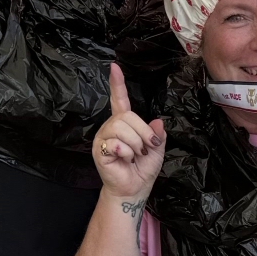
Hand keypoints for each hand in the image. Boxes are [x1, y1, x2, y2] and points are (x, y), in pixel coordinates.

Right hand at [92, 64, 165, 198]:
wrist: (134, 188)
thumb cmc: (143, 169)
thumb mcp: (157, 149)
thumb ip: (157, 134)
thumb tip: (157, 121)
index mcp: (125, 124)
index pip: (119, 99)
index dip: (117, 84)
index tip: (115, 67)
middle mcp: (112, 127)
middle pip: (127, 116)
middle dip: (143, 133)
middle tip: (146, 148)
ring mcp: (104, 137)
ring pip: (121, 128)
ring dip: (135, 144)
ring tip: (135, 155)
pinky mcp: (99, 149)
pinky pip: (115, 143)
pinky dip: (126, 153)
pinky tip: (124, 159)